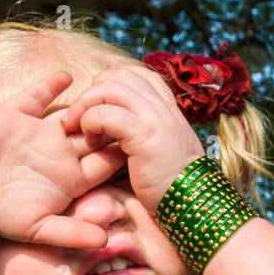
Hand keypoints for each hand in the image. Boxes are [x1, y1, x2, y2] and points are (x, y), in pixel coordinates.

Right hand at [0, 72, 124, 248]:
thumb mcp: (39, 228)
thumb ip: (72, 233)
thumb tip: (105, 240)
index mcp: (71, 178)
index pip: (107, 162)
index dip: (124, 152)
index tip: (143, 142)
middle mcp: (59, 153)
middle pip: (97, 134)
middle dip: (114, 123)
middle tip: (131, 111)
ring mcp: (38, 133)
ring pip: (73, 112)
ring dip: (89, 102)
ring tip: (106, 90)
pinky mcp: (14, 115)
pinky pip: (37, 95)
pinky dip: (52, 84)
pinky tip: (67, 76)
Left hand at [60, 65, 204, 210]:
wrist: (194, 200)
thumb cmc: (174, 181)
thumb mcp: (167, 145)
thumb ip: (151, 128)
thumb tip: (125, 121)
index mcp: (168, 107)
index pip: (137, 74)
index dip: (113, 80)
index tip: (101, 102)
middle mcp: (161, 106)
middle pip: (118, 75)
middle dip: (92, 91)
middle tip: (81, 116)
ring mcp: (153, 118)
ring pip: (109, 88)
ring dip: (85, 105)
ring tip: (79, 127)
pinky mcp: (142, 135)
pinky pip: (105, 114)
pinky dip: (89, 122)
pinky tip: (89, 140)